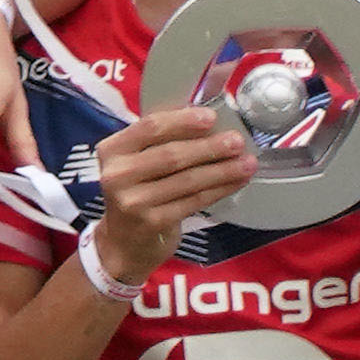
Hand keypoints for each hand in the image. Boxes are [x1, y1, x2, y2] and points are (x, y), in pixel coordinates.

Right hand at [82, 103, 258, 282]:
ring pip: (187, 180)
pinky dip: (219, 190)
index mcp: (113, 150)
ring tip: (247, 162)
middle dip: (209, 147)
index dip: (183, 121)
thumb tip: (208, 121)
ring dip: (221, 170)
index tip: (211, 116)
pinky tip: (237, 182)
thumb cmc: (136, 192)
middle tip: (237, 141)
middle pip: (171, 155)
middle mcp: (118, 175)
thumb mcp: (136, 162)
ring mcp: (134, 201)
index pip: (150, 127)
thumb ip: (160, 141)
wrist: (123, 242)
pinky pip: (194, 201)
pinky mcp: (153, 222)